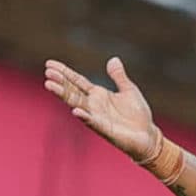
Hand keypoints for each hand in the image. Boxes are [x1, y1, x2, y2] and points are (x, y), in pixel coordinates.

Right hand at [46, 56, 163, 160]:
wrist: (147, 135)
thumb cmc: (137, 114)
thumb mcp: (129, 90)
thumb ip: (119, 76)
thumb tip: (113, 59)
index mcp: (98, 94)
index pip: (77, 81)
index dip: (64, 72)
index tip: (49, 64)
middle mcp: (93, 105)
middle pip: (72, 91)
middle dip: (60, 81)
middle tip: (47, 72)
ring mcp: (96, 116)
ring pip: (76, 104)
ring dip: (64, 95)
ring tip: (50, 85)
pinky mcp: (104, 129)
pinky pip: (92, 121)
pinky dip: (84, 116)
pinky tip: (75, 110)